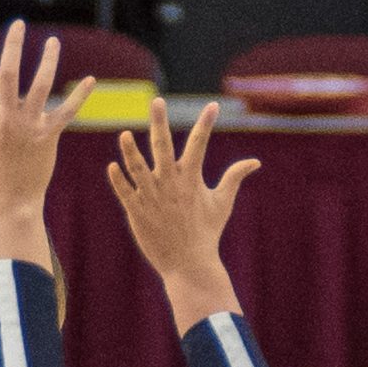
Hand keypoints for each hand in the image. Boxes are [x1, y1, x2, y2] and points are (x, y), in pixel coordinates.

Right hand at [0, 21, 92, 239]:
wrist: (10, 203)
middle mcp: (5, 118)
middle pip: (9, 72)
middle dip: (12, 44)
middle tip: (18, 23)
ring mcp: (28, 126)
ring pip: (40, 86)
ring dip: (48, 61)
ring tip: (53, 41)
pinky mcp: (49, 137)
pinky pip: (66, 112)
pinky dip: (79, 96)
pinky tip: (91, 79)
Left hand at [107, 99, 258, 321]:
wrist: (189, 264)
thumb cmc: (206, 232)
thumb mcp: (223, 202)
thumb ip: (234, 177)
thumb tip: (255, 162)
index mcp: (190, 178)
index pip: (199, 144)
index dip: (206, 124)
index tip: (213, 106)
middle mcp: (170, 183)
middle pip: (163, 147)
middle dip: (160, 123)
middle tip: (157, 102)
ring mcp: (152, 197)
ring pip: (138, 168)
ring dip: (131, 151)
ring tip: (125, 135)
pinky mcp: (137, 211)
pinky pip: (125, 192)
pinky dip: (118, 180)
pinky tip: (113, 166)